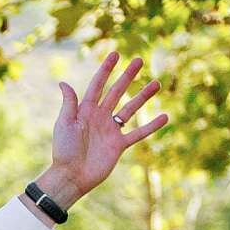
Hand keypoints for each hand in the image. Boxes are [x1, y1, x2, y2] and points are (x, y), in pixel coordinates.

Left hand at [44, 49, 169, 204]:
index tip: (116, 54)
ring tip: (156, 83)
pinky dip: (152, 126)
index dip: (106, 69)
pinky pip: (138, 133)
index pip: (98, 84)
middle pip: (117, 92)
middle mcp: (100, 116)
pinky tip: (165, 116)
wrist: (72, 176)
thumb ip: (69, 103)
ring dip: (143, 96)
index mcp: (86, 109)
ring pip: (131, 109)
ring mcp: (111, 130)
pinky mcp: (119, 144)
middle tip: (139, 60)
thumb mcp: (64, 124)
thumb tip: (64, 83)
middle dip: (128, 76)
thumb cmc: (64, 150)